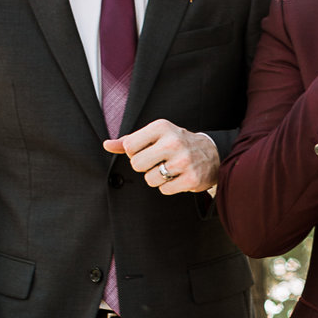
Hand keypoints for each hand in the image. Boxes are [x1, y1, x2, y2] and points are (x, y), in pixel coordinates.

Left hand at [105, 119, 220, 194]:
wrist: (212, 153)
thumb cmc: (175, 143)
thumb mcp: (154, 136)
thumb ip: (129, 141)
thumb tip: (106, 145)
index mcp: (161, 127)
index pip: (129, 147)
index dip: (134, 153)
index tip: (147, 150)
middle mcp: (173, 141)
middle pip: (136, 164)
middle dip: (144, 167)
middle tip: (159, 161)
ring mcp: (183, 160)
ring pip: (149, 180)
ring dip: (157, 178)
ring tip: (170, 169)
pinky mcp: (191, 178)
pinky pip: (164, 190)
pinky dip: (168, 187)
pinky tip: (179, 176)